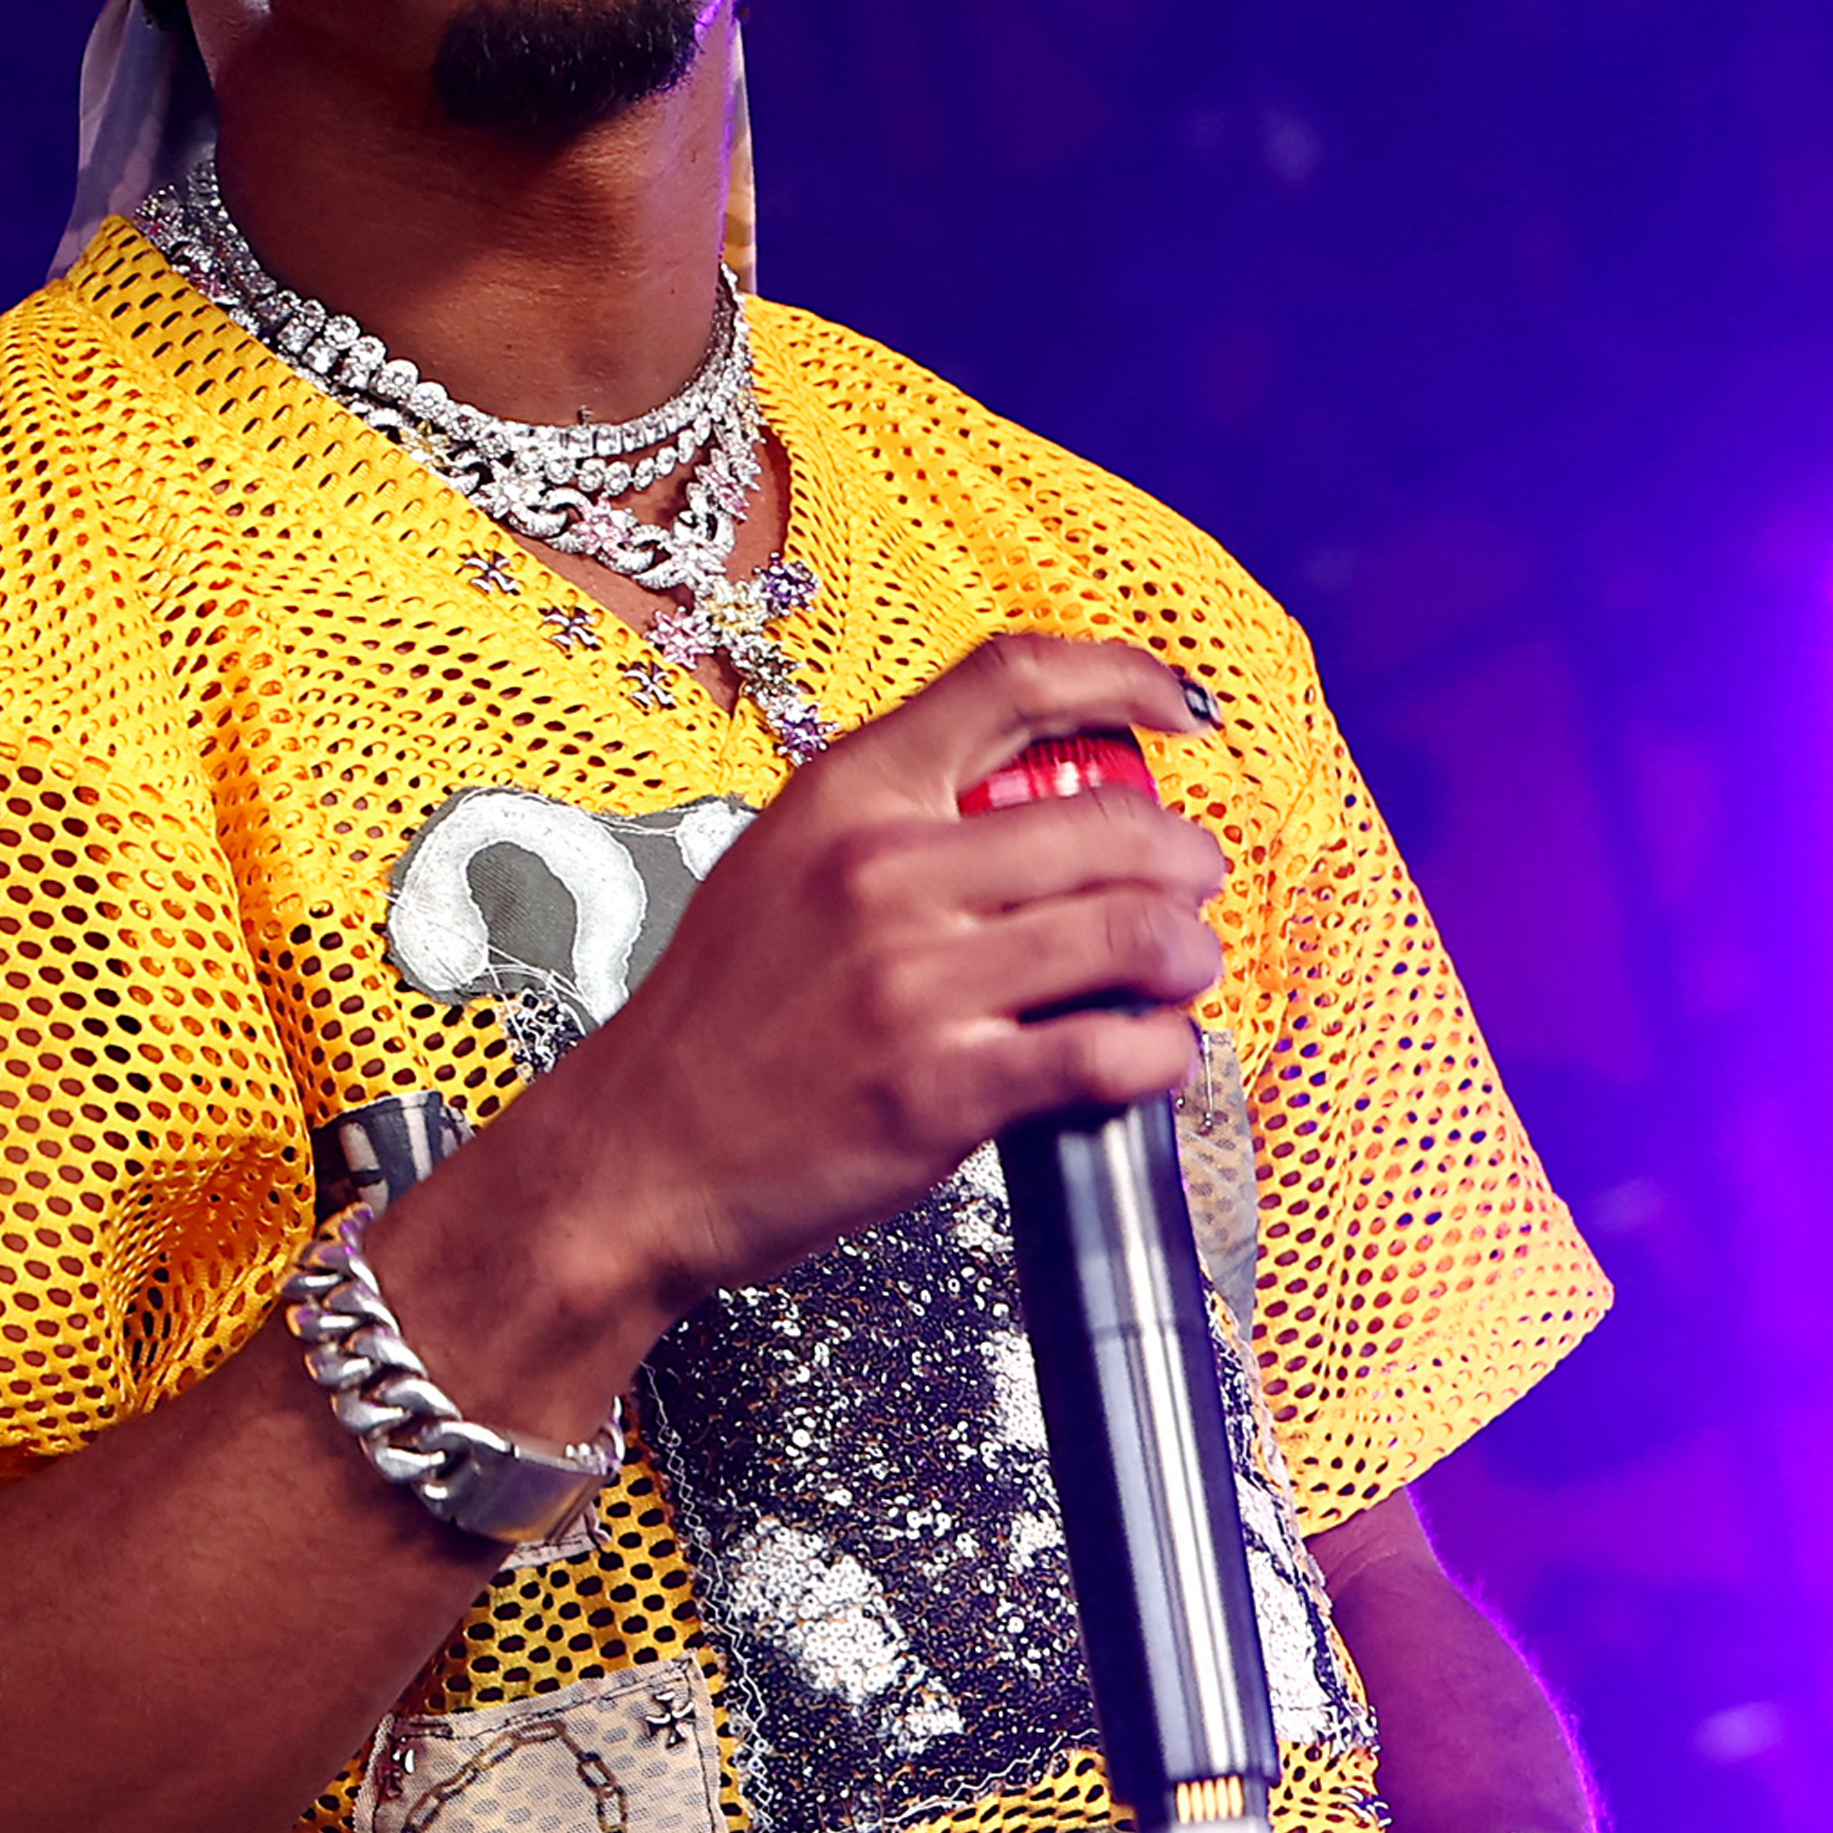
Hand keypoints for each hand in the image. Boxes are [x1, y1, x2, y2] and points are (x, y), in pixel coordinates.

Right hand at [472, 632, 1231, 1319]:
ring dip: (1188, 957)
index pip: (1012, 681)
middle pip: (1112, 821)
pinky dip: (1160, 1054)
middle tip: (1194, 886)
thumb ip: (897, 817)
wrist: (639, 1154)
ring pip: (1133, 935)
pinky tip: (1149, 1055)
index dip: (1128, 678)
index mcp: (846, 795)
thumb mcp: (784, 863)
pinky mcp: (943, 1093)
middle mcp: (883, 872)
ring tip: (1180, 973)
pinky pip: (1109, 1055)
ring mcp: (915, 984)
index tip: (1182, 713)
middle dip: (1188, 859)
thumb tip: (1041, 798)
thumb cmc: (718, 1019)